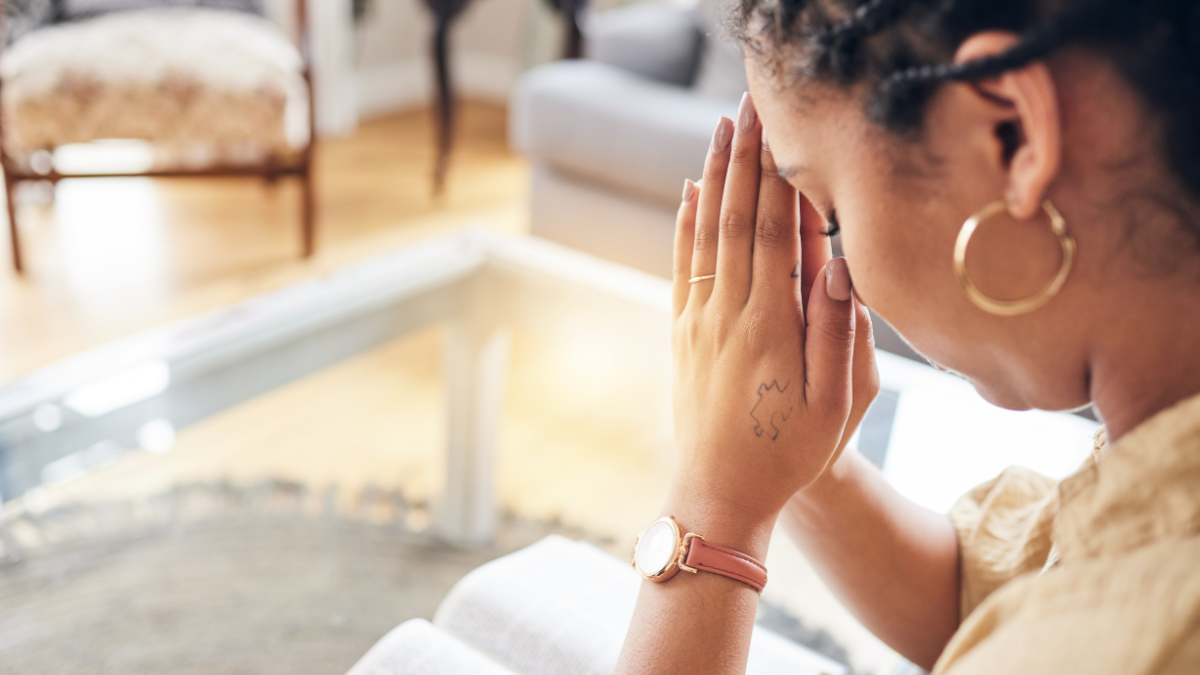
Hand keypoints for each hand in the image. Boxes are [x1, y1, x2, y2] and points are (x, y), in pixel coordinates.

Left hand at [669, 94, 877, 530]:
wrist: (719, 493)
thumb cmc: (789, 452)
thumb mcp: (836, 403)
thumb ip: (837, 331)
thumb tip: (839, 264)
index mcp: (770, 324)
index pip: (777, 232)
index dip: (779, 176)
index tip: (782, 128)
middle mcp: (727, 313)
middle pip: (736, 218)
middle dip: (744, 157)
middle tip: (749, 105)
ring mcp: (698, 321)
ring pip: (705, 233)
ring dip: (714, 176)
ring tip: (721, 129)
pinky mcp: (683, 334)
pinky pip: (683, 265)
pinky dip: (686, 224)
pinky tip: (689, 193)